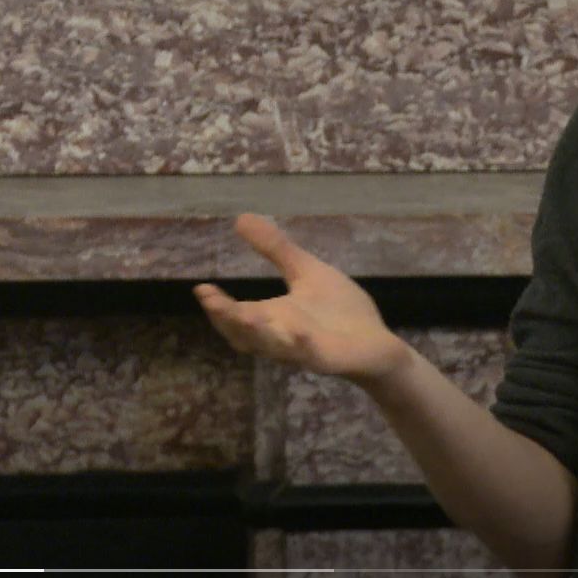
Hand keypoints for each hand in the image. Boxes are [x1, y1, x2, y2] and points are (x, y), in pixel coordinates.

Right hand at [193, 213, 410, 385]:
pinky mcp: (329, 359)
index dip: (218, 306)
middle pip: (247, 335)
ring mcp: (304, 350)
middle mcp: (281, 337)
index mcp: (273, 318)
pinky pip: (312, 354)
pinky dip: (303, 345)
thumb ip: (276, 249)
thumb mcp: (305, 272)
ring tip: (245, 315)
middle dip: (229, 320)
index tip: (201, 288)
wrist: (376, 343)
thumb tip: (240, 218)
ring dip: (259, 333)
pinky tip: (298, 330)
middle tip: (212, 302)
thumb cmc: (338, 310)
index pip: (238, 315)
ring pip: (274, 347)